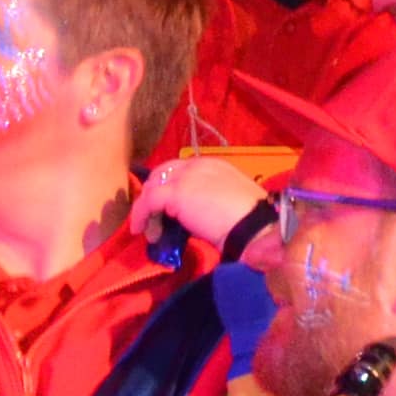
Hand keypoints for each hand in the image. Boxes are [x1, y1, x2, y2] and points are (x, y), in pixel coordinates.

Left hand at [132, 154, 269, 254]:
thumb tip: (188, 214)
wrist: (254, 227)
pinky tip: (142, 231)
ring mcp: (186, 176)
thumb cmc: (248, 221)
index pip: (179, 170)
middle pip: (161, 174)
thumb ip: (205, 199)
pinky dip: (140, 216)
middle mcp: (198, 165)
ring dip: (146, 210)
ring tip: (150, 231)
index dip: (167, 188)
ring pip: (153, 188)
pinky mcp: (177, 192)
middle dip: (152, 195)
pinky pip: (148, 202)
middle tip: (151, 218)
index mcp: (213, 165)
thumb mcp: (225, 201)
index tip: (162, 209)